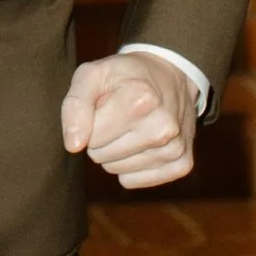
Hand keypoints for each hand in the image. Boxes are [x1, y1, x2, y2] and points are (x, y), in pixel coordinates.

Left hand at [61, 51, 197, 189]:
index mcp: (141, 99)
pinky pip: (133, 180)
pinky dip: (130, 166)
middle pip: (101, 155)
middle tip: (117, 115)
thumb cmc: (126, 75)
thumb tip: (73, 146)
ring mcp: (176, 148)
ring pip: (116, 170)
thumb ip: (75, 105)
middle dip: (101, 137)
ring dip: (115, 151)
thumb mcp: (93, 75)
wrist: (172, 75)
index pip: (91, 137)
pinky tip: (141, 143)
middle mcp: (163, 127)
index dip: (91, 121)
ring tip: (130, 126)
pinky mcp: (182, 165)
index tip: (105, 104)